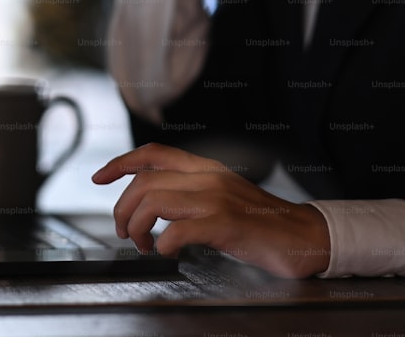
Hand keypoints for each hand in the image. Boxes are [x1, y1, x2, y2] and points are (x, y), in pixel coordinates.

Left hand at [92, 143, 330, 277]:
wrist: (305, 237)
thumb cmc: (260, 223)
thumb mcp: (220, 196)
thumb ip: (190, 192)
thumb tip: (149, 202)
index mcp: (205, 168)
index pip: (153, 154)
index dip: (120, 163)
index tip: (99, 177)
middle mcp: (208, 178)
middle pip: (144, 182)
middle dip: (122, 209)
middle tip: (125, 233)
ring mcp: (217, 199)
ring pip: (154, 202)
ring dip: (137, 228)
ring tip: (144, 245)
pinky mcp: (225, 224)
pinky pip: (177, 230)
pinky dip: (163, 243)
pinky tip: (167, 251)